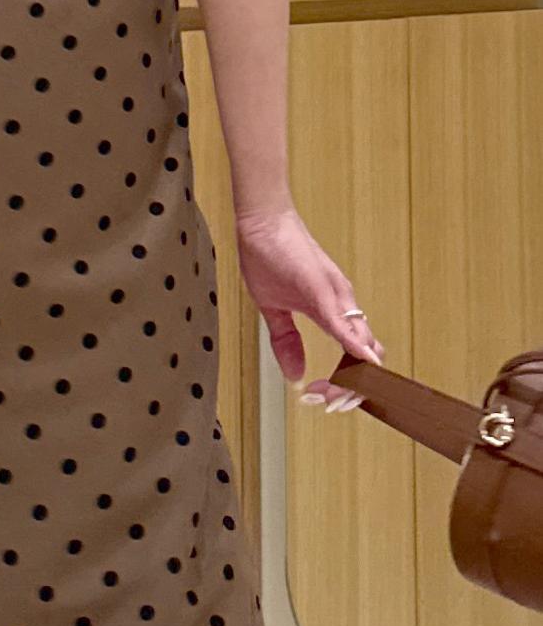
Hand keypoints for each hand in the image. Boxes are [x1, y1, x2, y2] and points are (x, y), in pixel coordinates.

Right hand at [235, 204, 385, 412]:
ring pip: (359, 343)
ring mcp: (336, 295)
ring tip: (344, 396)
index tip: (324, 397)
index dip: (345, 384)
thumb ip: (285, 343)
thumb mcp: (274, 310)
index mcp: (332, 311)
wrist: (261, 221)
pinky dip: (354, 344)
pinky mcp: (323, 287)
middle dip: (351, 389)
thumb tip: (294, 374)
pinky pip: (343, 321)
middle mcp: (342, 303)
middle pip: (363, 356)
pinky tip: (363, 361)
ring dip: (354, 375)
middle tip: (329, 403)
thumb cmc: (270, 256)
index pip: (352, 355)